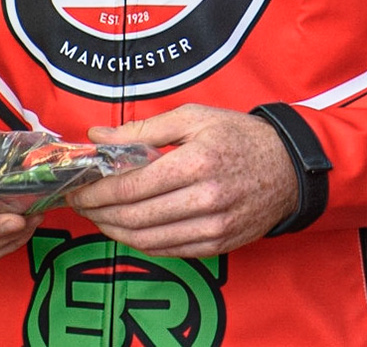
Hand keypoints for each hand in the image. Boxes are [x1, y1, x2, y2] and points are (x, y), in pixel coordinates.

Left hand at [65, 104, 298, 257]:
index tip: (78, 188)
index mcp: (197, 162)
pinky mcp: (218, 245)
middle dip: (98, 213)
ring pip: (146, 240)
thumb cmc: (239, 136)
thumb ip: (142, 130)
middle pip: (133, 217)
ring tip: (99, 216)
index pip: (131, 186)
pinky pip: (167, 250)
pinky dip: (140, 241)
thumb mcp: (194, 117)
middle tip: (81, 203)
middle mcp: (206, 200)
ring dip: (114, 231)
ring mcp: (213, 227)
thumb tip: (97, 137)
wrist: (288, 167)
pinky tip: (129, 227)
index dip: (96, 192)